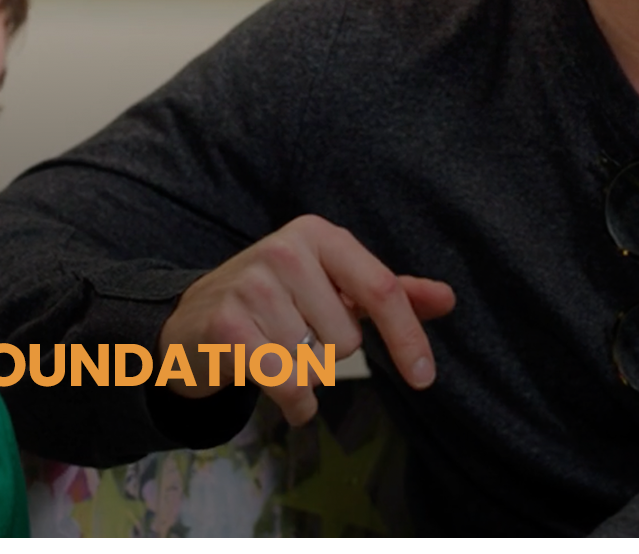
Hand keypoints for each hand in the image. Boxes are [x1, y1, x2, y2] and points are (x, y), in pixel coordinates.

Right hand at [157, 214, 455, 424]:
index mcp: (318, 235)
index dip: (407, 337)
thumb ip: (388, 293)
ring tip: (273, 352)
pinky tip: (276, 388)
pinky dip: (293, 402)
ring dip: (304, 374)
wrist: (191, 324)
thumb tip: (447, 299)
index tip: (424, 378)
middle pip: (346, 337)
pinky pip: (289, 384)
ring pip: (316, 364)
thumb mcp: (330, 287)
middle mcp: (284, 250)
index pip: (381, 289)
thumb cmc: (274, 303)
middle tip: (293, 335)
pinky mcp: (228, 325)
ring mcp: (252, 285)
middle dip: (327, 352)